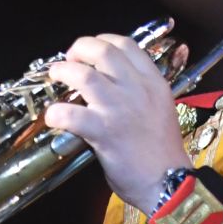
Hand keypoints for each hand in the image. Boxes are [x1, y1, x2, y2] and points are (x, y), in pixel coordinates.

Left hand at [43, 34, 188, 215]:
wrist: (169, 183)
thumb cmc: (163, 152)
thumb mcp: (161, 109)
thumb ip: (140, 93)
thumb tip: (110, 84)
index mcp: (154, 82)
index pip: (127, 45)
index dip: (103, 40)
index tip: (90, 51)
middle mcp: (138, 90)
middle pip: (104, 51)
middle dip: (80, 49)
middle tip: (69, 60)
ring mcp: (120, 109)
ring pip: (85, 75)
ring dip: (64, 71)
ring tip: (56, 76)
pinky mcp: (104, 132)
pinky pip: (72, 115)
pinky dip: (57, 112)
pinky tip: (53, 117)